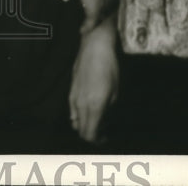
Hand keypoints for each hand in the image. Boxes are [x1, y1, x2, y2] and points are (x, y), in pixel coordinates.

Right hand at [69, 15, 118, 142]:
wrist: (95, 46)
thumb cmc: (110, 67)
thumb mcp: (116, 92)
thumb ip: (109, 111)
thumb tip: (105, 123)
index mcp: (94, 106)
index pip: (90, 135)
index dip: (98, 140)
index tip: (106, 138)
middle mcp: (80, 104)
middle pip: (81, 131)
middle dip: (92, 135)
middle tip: (103, 131)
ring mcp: (73, 97)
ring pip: (75, 121)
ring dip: (85, 125)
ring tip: (97, 120)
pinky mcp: (70, 89)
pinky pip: (72, 110)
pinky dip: (79, 115)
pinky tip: (89, 109)